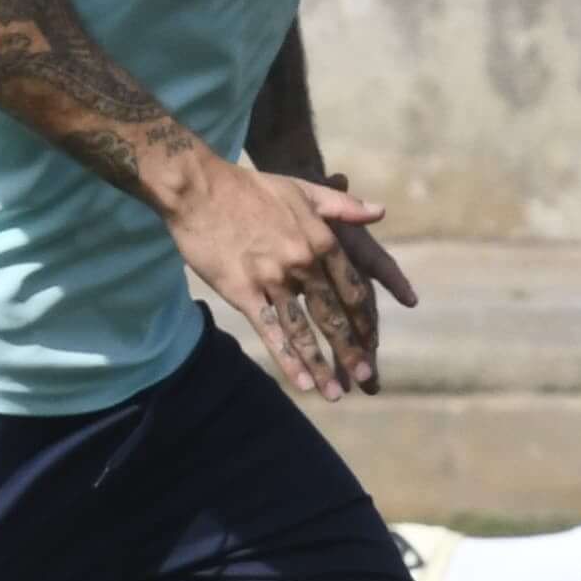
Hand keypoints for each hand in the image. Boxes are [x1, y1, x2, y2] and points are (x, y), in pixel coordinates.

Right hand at [163, 159, 406, 400]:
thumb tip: (381, 212)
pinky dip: (287, 359)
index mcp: (321, 240)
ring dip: (321, 364)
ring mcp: (272, 279)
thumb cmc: (251, 187)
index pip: (352, 288)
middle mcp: (302, 263)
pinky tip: (300, 382)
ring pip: (303, 330)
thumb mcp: (303, 189)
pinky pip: (270, 330)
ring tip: (335, 394)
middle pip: (332, 315)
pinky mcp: (243, 291)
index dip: (364, 319)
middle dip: (350, 350)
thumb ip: (343, 205)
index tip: (373, 341)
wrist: (200, 188)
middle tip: (366, 379)